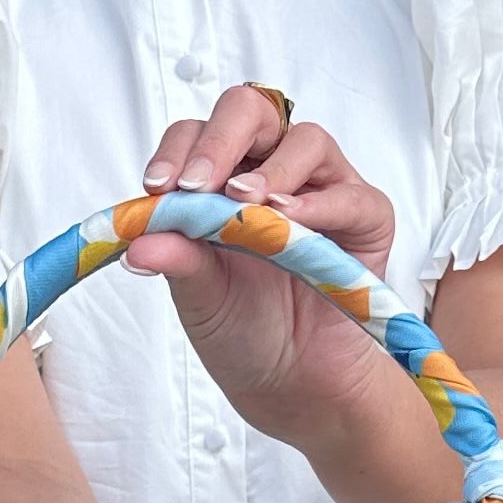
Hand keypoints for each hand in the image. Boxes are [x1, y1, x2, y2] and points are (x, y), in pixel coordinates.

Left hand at [124, 87, 397, 447]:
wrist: (295, 388)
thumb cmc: (245, 335)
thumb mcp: (200, 298)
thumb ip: (177, 260)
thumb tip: (136, 240)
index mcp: (222, 182)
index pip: (197, 136)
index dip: (177, 151)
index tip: (158, 189)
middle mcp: (272, 174)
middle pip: (250, 114)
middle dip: (221, 139)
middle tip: (199, 183)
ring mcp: (323, 191)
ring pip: (306, 140)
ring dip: (273, 169)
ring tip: (248, 203)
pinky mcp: (366, 219)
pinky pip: (351, 195)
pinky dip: (322, 203)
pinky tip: (294, 221)